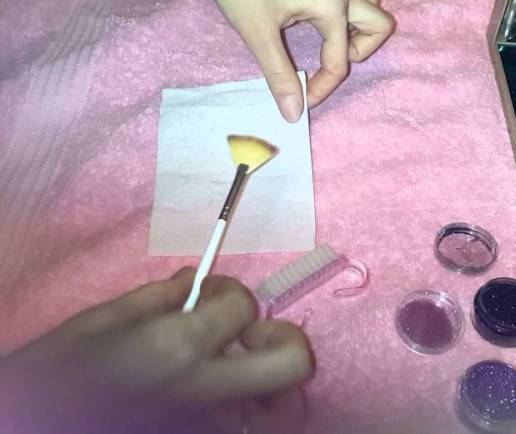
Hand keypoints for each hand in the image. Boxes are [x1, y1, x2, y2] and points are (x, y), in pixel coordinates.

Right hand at [0, 268, 314, 433]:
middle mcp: (207, 390)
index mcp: (177, 348)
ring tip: (244, 367)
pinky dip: (253, 408)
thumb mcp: (98, 322)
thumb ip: (158, 297)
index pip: (245, 305)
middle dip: (284, 338)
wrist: (37, 425)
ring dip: (276, 382)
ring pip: (285, 410)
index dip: (231, 292)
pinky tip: (227, 393)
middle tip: (249, 333)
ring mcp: (210, 424)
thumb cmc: (55, 373)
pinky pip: (252, 426)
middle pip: (294, 363)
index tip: (209, 293)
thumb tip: (196, 280)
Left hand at [209, 0, 394, 121]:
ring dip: (359, 27)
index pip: (340, 63)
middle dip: (358, 52)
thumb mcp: (257, 31)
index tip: (302, 100)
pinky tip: (321, 19)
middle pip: (378, 27)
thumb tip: (294, 113)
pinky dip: (347, 10)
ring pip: (371, 5)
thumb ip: (279, 73)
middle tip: (326, 59)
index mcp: (331, 6)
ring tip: (329, 39)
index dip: (322, 88)